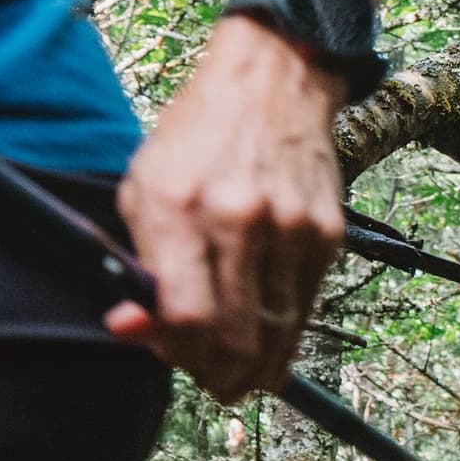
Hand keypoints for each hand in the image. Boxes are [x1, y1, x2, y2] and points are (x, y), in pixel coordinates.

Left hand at [108, 18, 353, 400]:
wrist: (271, 81)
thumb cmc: (197, 137)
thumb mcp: (144, 189)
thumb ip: (139, 265)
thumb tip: (132, 330)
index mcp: (179, 207)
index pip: (185, 317)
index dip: (175, 353)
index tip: (168, 353)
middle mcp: (239, 219)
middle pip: (235, 339)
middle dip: (217, 375)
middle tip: (207, 379)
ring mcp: (290, 229)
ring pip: (276, 335)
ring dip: (254, 368)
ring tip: (237, 375)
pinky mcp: (326, 234)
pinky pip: (305, 309)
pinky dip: (286, 337)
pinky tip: (269, 344)